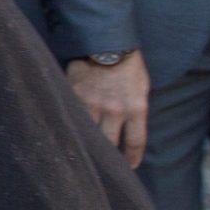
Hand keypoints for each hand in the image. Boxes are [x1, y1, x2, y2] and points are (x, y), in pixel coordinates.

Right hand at [66, 52, 150, 168]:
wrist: (106, 42)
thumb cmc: (127, 64)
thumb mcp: (141, 87)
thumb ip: (135, 109)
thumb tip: (128, 129)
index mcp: (136, 108)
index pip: (135, 142)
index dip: (132, 158)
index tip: (130, 167)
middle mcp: (114, 110)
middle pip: (110, 143)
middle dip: (108, 157)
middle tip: (106, 167)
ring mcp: (92, 104)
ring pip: (88, 134)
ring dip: (88, 145)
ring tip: (84, 155)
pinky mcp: (74, 95)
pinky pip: (73, 117)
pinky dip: (71, 126)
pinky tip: (68, 133)